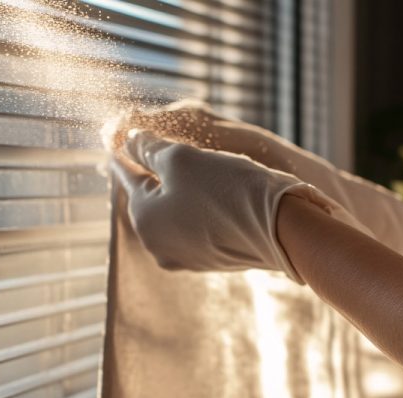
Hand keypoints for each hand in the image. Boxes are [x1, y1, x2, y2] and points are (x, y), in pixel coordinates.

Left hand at [105, 101, 402, 260]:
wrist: (282, 230)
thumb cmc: (228, 190)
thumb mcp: (181, 158)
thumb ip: (148, 147)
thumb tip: (130, 142)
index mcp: (142, 218)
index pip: (125, 172)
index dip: (127, 147)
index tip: (120, 133)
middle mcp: (156, 244)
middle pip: (147, 194)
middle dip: (153, 168)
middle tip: (156, 143)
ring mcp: (184, 256)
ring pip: (172, 209)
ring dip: (178, 186)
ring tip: (190, 164)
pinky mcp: (210, 259)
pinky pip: (194, 224)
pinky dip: (197, 205)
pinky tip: (211, 190)